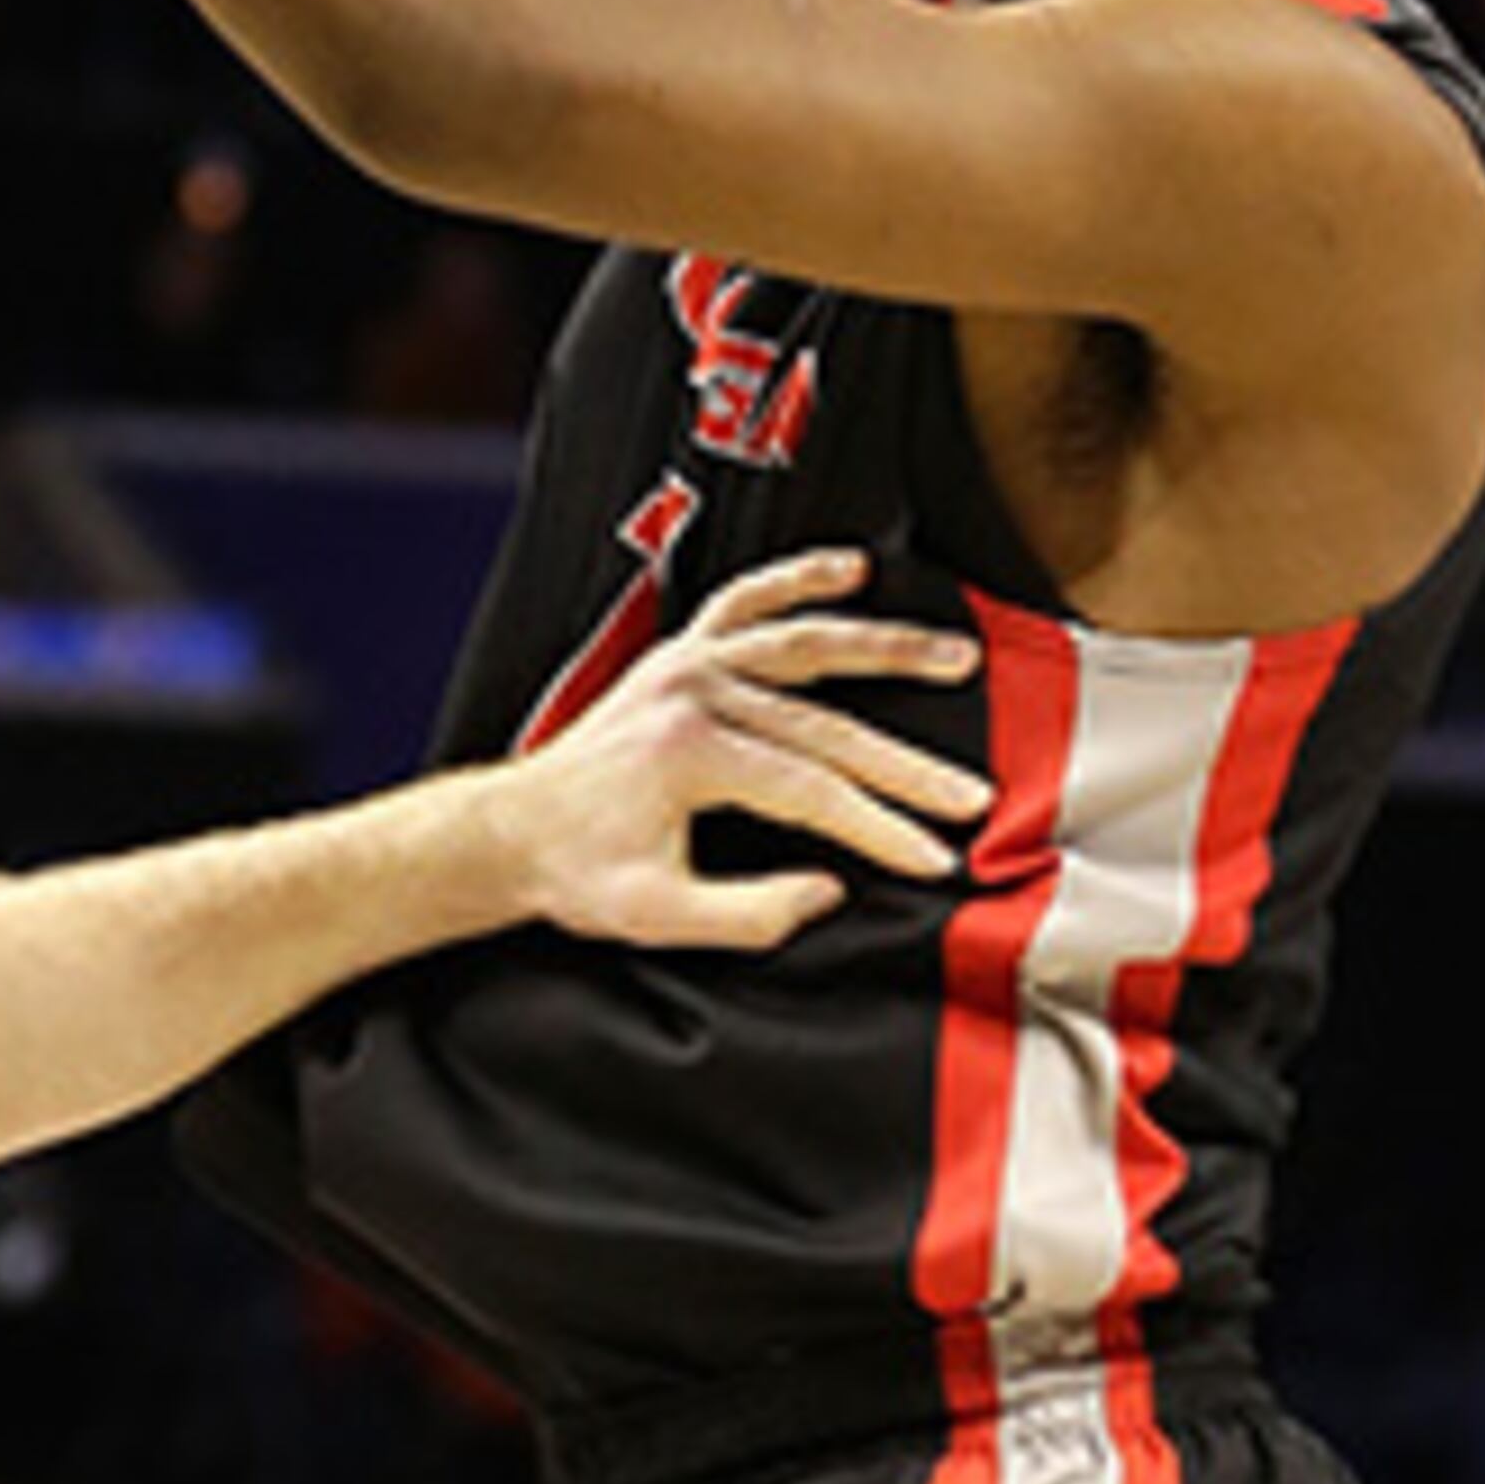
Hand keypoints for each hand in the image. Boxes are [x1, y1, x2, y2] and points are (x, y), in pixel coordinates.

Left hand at [498, 547, 985, 947]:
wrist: (511, 830)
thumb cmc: (578, 873)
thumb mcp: (658, 916)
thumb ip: (749, 912)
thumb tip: (831, 889)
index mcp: (690, 753)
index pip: (813, 792)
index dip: (882, 828)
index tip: (937, 856)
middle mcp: (693, 693)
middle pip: (826, 728)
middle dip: (906, 769)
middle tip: (973, 796)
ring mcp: (686, 663)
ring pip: (804, 646)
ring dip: (884, 649)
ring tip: (957, 656)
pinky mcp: (678, 653)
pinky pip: (744, 601)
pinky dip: (797, 579)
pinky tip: (851, 567)